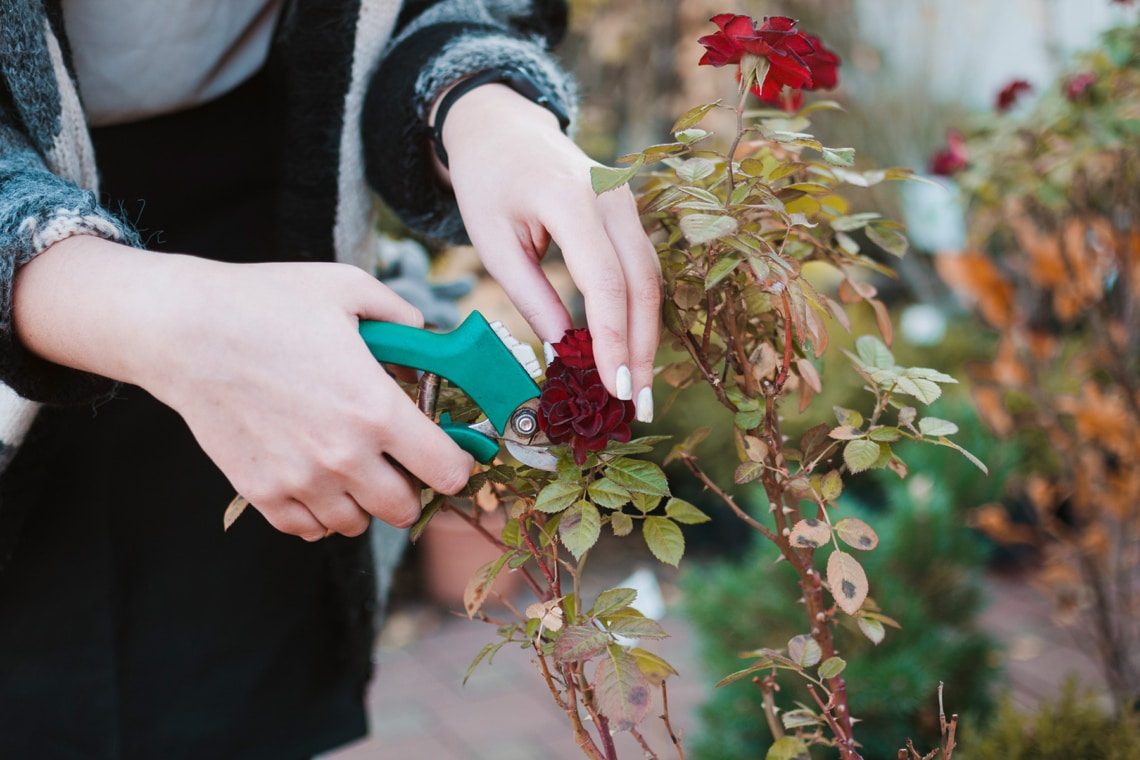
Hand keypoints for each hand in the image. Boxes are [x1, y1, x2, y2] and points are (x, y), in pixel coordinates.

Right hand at [14, 237, 475, 539]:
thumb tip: (428, 336)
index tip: (450, 453)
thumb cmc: (266, 303)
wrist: (183, 330)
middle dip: (412, 487)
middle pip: (405, 508)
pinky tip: (316, 478)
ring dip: (364, 501)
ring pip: (357, 524)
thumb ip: (402, 316)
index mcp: (376, 409)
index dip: (457, 464)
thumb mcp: (348, 289)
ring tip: (354, 466)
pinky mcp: (261, 492)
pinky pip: (308, 528)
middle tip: (400, 461)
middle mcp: (343, 456)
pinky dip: (320, 512)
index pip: (447, 471)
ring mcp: (300, 480)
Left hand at [439, 83, 661, 422]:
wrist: (502, 127)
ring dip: (646, 337)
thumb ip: (532, 297)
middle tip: (636, 407)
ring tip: (636, 390)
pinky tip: (631, 351)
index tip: (613, 390)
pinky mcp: (629, 212)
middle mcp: (612, 196)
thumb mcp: (494, 243)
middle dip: (640, 350)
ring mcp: (627, 201)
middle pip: (642, 284)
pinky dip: (640, 312)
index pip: (605, 282)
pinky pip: (643, 267)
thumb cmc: (488, 183)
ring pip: (651, 279)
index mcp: (570, 199)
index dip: (613, 341)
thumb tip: (567, 352)